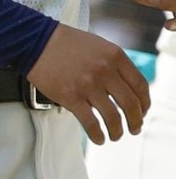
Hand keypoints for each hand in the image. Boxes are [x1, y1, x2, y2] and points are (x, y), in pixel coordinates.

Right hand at [26, 23, 149, 143]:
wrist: (34, 40)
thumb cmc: (64, 42)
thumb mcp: (97, 45)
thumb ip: (114, 64)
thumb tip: (127, 89)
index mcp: (115, 56)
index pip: (140, 86)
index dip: (145, 103)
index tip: (142, 112)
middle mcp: (104, 71)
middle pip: (131, 105)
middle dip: (136, 122)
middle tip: (134, 128)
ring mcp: (87, 85)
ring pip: (113, 117)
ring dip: (117, 131)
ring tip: (115, 136)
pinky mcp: (70, 97)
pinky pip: (91, 123)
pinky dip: (98, 135)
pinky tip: (99, 138)